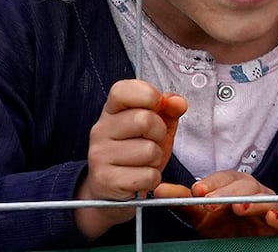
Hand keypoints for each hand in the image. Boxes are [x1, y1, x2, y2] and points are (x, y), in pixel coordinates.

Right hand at [74, 80, 188, 238]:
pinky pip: (147, 175)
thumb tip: (178, 102)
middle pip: (144, 120)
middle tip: (152, 141)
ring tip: (144, 161)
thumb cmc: (137, 150)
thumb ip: (169, 109)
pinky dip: (152, 178)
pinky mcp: (106, 181)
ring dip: (156, 158)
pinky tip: (140, 176)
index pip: (123, 89)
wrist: (113, 188)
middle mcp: (100, 130)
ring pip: (148, 150)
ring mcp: (99, 156)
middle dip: (159, 132)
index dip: (147, 95)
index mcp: (111, 111)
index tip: (155, 106)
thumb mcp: (157, 125)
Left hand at [153, 172, 277, 237]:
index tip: (197, 191)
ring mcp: (270, 209)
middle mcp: (255, 194)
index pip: (226, 178)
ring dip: (252, 202)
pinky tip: (271, 217)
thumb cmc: (224, 226)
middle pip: (246, 185)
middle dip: (227, 193)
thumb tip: (160, 189)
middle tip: (210, 202)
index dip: (213, 183)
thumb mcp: (201, 214)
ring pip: (266, 199)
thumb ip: (183, 201)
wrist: (241, 244)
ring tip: (238, 207)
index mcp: (236, 186)